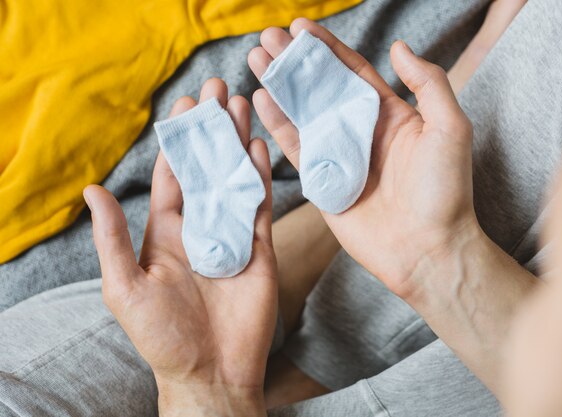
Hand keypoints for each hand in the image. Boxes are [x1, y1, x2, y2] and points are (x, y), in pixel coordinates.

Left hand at [84, 79, 274, 416]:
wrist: (212, 370)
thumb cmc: (163, 335)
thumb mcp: (125, 287)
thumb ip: (112, 238)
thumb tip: (93, 190)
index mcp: (166, 232)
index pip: (172, 175)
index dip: (178, 141)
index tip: (187, 106)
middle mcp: (200, 227)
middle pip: (207, 168)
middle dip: (212, 130)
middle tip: (220, 90)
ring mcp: (232, 234)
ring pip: (236, 178)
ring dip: (238, 143)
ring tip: (244, 106)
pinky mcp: (260, 247)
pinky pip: (261, 205)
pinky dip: (262, 176)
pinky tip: (260, 148)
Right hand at [248, 18, 477, 299]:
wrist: (429, 251)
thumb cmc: (446, 192)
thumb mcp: (449, 129)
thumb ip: (428, 83)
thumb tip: (399, 46)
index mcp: (391, 115)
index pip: (353, 72)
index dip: (327, 48)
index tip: (301, 27)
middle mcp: (362, 132)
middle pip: (321, 88)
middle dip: (295, 62)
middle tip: (269, 37)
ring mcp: (340, 158)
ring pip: (303, 114)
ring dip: (280, 86)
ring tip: (257, 59)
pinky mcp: (323, 183)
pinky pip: (296, 149)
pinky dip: (278, 125)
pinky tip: (262, 99)